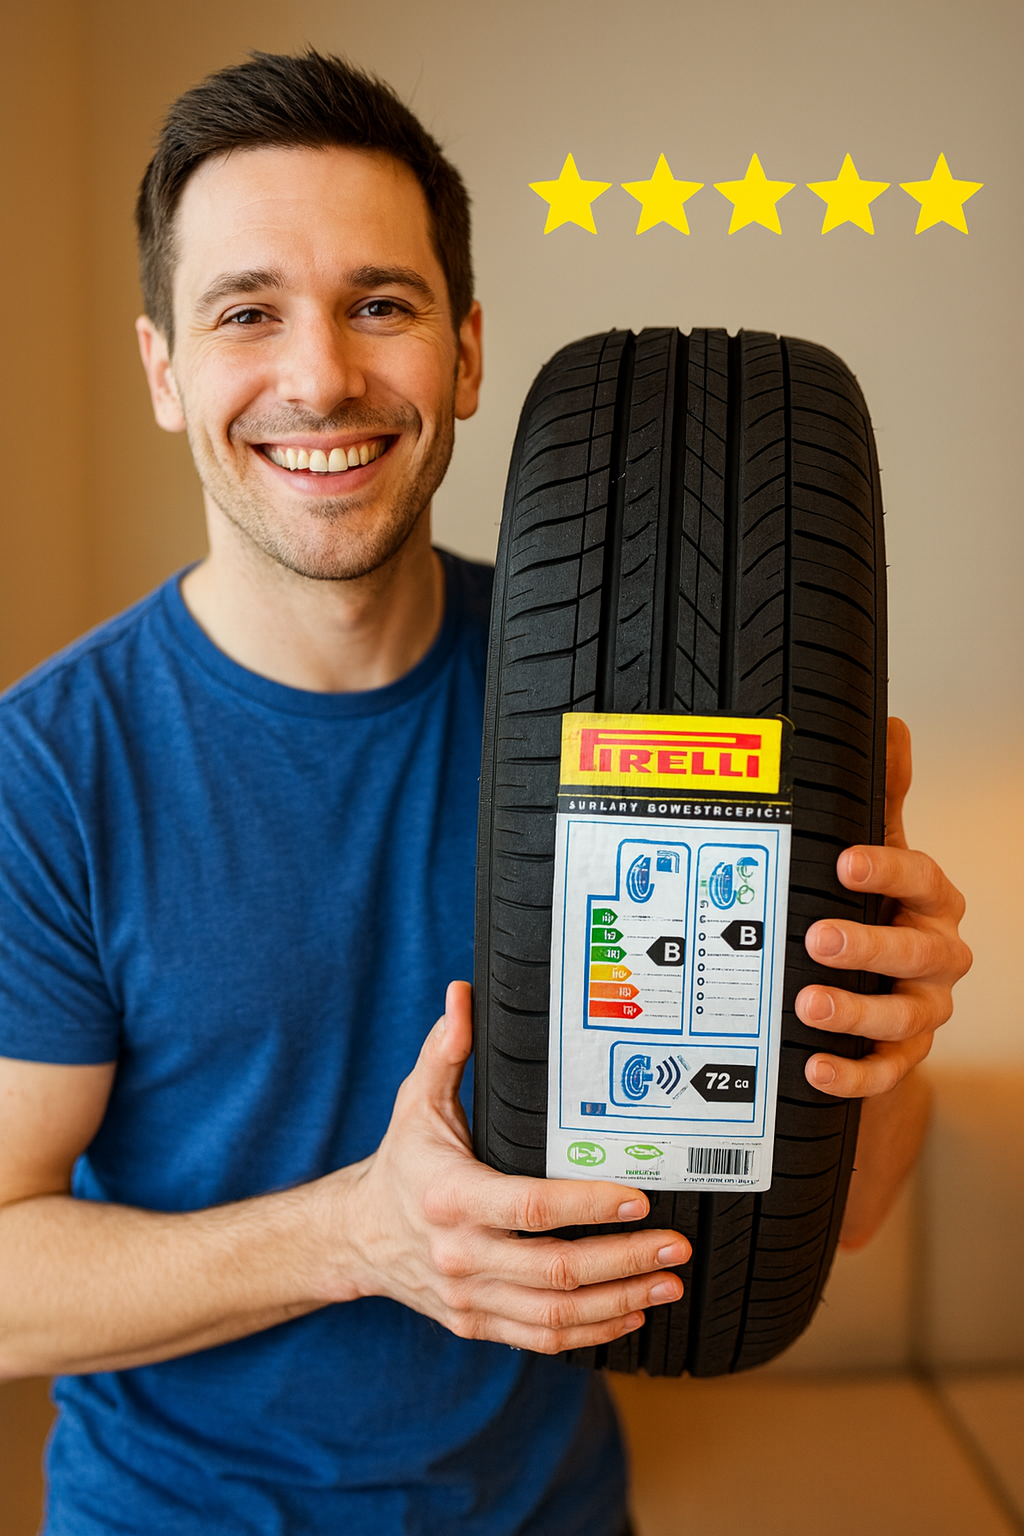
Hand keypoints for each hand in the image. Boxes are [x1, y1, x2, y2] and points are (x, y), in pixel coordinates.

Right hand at [320, 982, 690, 1352]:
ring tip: (668, 1283)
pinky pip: (541, 1338)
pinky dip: (592, 1332)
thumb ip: (444, 1052)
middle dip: (625, 1261)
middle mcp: (460, 1255)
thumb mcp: (416, 1103)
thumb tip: (463, 996)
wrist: (359, 1236)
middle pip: (556, 1270)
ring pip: (556, 1314)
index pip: (530, 1208)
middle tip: (675, 1245)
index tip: (637, 1197)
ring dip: (620, 1302)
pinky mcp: (477, 1324)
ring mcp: (470, 1298)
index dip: (588, 1206)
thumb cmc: (401, 1163)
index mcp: (450, 1197)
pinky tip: (630, 1313)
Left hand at [796, 717, 971, 1096]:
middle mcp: (936, 954)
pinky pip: (887, 1071)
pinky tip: (817, 1067)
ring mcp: (924, 1008)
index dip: (888, 870)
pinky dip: (854, 1073)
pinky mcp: (904, 1054)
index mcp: (931, 900)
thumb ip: (881, 797)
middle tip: (819, 937)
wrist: (886, 979)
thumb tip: (890, 724)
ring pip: (904, 1016)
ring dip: (857, 1011)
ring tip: (809, 1003)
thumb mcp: (878, 849)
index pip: (920, 878)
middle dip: (868, 946)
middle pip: (915, 951)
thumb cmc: (880, 908)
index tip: (847, 861)